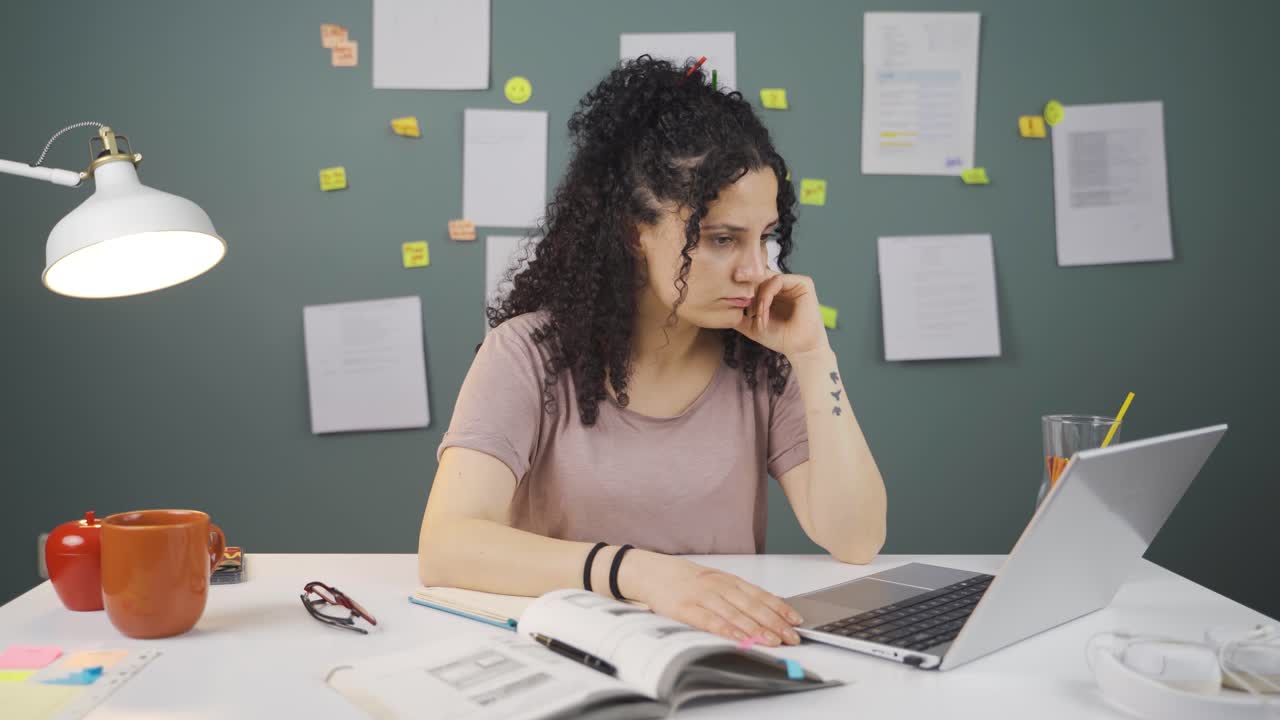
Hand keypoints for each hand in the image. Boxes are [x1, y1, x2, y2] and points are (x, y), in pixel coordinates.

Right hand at [627, 553, 803, 646]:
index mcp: (727, 579)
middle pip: (751, 605)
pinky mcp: (685, 608)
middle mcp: (718, 585)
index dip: (780, 608)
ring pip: (734, 613)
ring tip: (772, 641)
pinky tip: (738, 637)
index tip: (796, 620)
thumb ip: (737, 594)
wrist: (651, 572)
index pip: (759, 594)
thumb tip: (768, 608)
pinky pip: (708, 620)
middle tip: (791, 636)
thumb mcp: (714, 582)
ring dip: (755, 628)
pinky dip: (725, 629)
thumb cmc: (685, 580)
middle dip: (774, 622)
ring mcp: (701, 596)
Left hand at [734, 273, 828, 358]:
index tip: (727, 285)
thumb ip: (738, 316)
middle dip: (746, 281)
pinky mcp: (804, 283)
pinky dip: (767, 295)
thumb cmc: (779, 338)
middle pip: (760, 274)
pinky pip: (778, 281)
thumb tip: (718, 308)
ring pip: (767, 278)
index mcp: (773, 291)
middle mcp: (783, 284)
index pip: (754, 279)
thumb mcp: (752, 326)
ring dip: (757, 297)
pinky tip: (763, 310)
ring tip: (755, 315)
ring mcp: (793, 283)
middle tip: (734, 281)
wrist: (799, 349)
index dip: (742, 281)